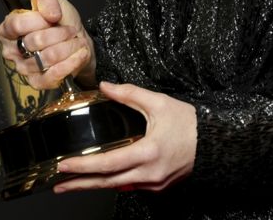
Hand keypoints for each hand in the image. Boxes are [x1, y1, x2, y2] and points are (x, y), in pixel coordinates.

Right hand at [0, 0, 94, 88]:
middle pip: (34, 41)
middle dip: (59, 33)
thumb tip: (49, 14)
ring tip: (76, 41)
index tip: (54, 17)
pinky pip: (52, 76)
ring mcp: (23, 68)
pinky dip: (70, 63)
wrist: (78, 41)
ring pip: (46, 58)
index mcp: (8, 29)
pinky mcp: (37, 82)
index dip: (38, 20)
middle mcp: (11, 50)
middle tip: (70, 30)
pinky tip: (78, 54)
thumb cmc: (61, 21)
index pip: (16, 25)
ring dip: (68, 47)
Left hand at [53, 81, 195, 192]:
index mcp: (147, 153)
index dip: (83, 166)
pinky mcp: (158, 186)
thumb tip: (105, 87)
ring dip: (94, 185)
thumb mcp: (159, 103)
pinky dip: (114, 182)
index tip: (64, 166)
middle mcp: (149, 173)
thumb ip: (129, 94)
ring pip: (118, 186)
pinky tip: (101, 179)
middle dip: (80, 185)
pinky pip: (131, 186)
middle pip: (107, 182)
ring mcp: (154, 183)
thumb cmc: (190, 124)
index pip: (107, 163)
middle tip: (58, 184)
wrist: (215, 143)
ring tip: (73, 183)